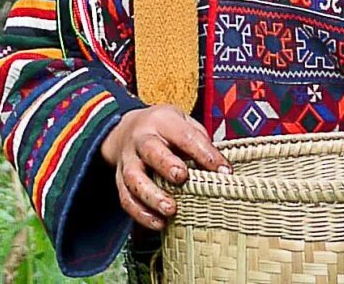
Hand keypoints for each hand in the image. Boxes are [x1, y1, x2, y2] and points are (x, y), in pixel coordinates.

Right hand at [99, 104, 229, 230]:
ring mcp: (128, 160)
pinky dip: (140, 213)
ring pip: (134, 178)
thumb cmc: (164, 130)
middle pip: (150, 150)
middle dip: (166, 164)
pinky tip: (158, 223)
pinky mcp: (119, 179)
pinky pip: (126, 198)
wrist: (126, 129)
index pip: (185, 135)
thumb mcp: (184, 124)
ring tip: (170, 210)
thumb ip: (201, 143)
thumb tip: (222, 171)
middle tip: (181, 177)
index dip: (205, 153)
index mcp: (162, 121)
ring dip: (151, 195)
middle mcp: (141, 139)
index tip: (224, 171)